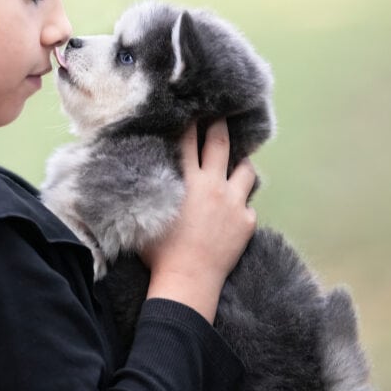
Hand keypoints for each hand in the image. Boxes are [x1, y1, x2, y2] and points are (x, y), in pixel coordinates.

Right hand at [141, 119, 257, 322]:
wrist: (188, 281)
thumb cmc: (159, 252)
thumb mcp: (148, 213)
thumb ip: (150, 188)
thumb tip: (142, 170)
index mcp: (188, 181)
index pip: (188, 141)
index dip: (190, 122)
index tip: (191, 109)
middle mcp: (214, 186)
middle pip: (221, 144)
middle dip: (220, 125)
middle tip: (221, 114)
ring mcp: (234, 203)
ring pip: (246, 170)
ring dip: (242, 163)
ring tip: (238, 161)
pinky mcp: (247, 222)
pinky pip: (248, 204)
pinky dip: (241, 203)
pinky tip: (234, 208)